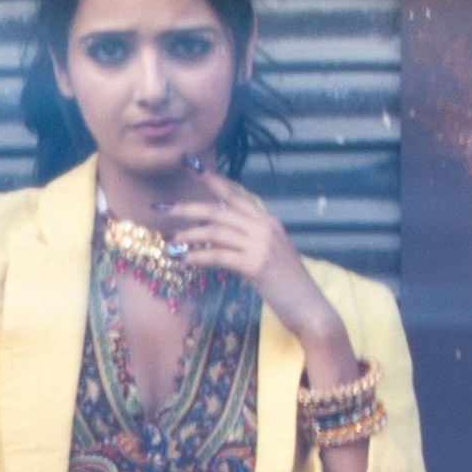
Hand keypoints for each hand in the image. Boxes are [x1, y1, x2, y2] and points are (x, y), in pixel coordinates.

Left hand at [159, 167, 356, 374]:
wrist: (309, 307)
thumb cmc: (286, 285)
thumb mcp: (266, 255)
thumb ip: (244, 241)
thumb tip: (213, 236)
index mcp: (267, 221)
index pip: (235, 195)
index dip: (211, 179)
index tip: (190, 165)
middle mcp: (265, 227)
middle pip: (218, 210)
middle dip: (187, 208)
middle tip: (162, 208)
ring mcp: (261, 245)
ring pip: (215, 232)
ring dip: (188, 235)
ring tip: (169, 240)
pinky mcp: (256, 265)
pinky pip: (218, 255)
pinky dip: (197, 256)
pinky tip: (182, 259)